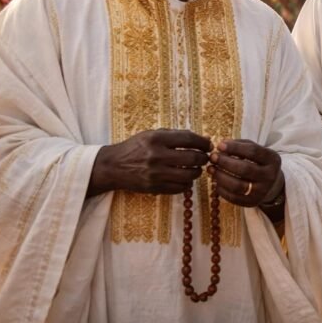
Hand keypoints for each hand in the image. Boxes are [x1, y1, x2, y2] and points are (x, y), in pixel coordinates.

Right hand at [88, 129, 210, 196]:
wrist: (113, 166)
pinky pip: (180, 188)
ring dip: (197, 172)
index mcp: (157, 138)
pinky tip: (184, 178)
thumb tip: (205, 139)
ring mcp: (156, 174)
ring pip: (189, 175)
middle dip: (203, 158)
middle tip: (204, 158)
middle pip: (193, 158)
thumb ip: (177, 135)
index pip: (189, 139)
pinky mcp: (154, 188)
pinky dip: (186, 183)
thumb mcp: (153, 134)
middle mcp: (157, 156)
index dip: (203, 142)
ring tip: (195, 168)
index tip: (208, 145)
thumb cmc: (135, 147)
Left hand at [209, 139, 283, 207]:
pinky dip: (221, 189)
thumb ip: (241, 145)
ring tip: (211, 169)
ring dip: (220, 176)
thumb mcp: (257, 151)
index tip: (220, 145)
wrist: (271, 185)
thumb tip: (222, 145)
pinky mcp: (252, 203)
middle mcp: (270, 176)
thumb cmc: (259, 163)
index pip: (253, 152)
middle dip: (225, 162)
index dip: (235, 148)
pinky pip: (233, 197)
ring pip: (237, 185)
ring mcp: (261, 192)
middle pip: (244, 169)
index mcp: (272, 160)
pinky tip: (216, 181)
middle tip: (213, 157)